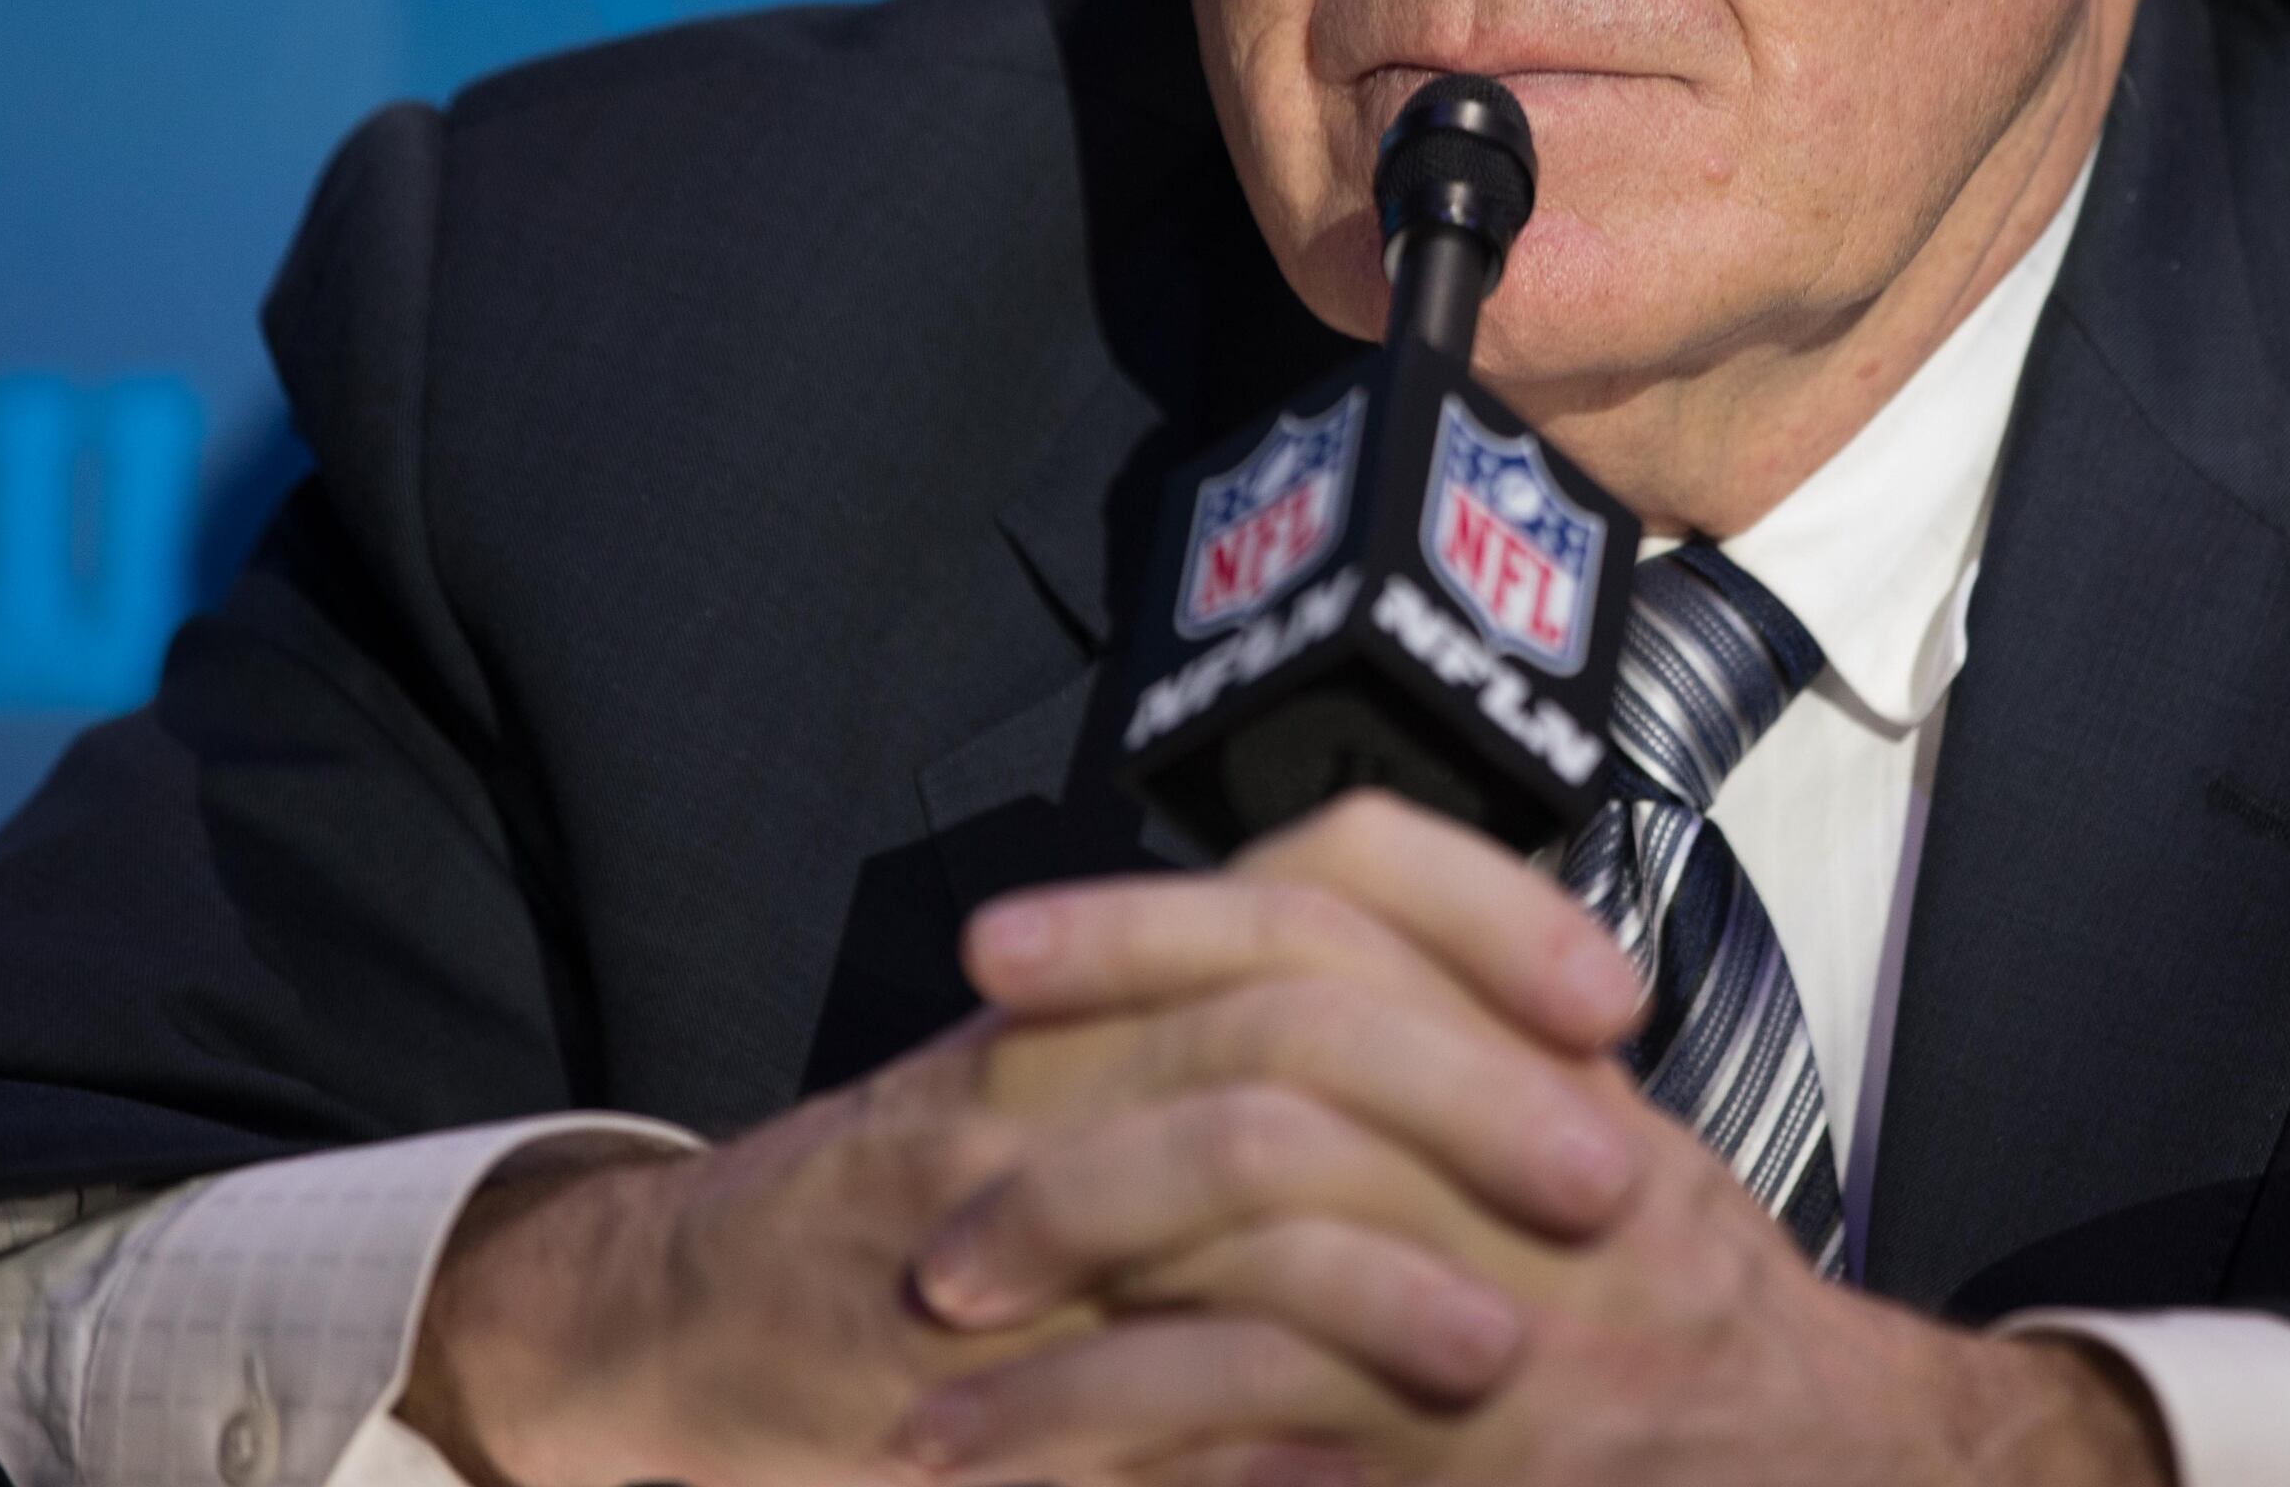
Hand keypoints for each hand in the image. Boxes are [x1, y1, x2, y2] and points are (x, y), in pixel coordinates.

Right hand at [398, 798, 1652, 1486]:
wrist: (676, 1317)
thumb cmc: (942, 1202)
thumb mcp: (1098, 1080)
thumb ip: (1272, 1049)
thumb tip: (1529, 1059)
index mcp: (1123, 977)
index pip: (1327, 864)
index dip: (1484, 908)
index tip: (1613, 1000)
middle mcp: (1063, 1049)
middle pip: (1300, 1008)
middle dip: (1471, 1092)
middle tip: (1603, 1185)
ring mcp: (1000, 1200)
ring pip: (1222, 1168)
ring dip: (1381, 1267)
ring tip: (1500, 1350)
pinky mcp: (959, 1366)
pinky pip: (1125, 1381)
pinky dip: (1251, 1433)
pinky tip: (1352, 1476)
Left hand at [947, 795, 2177, 1485]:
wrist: (1846, 1451)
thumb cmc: (1689, 1298)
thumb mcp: (1583, 1120)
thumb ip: (1449, 1030)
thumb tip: (1249, 956)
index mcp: (1536, 1049)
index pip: (1336, 907)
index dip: (1152, 917)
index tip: (1000, 950)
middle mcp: (1531, 1158)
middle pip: (1265, 1087)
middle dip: (1069, 1164)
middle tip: (930, 1246)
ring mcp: (1519, 1311)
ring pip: (1255, 1287)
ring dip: (1070, 1374)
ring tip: (931, 1429)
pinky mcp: (1502, 1451)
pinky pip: (1297, 1430)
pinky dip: (1168, 1457)